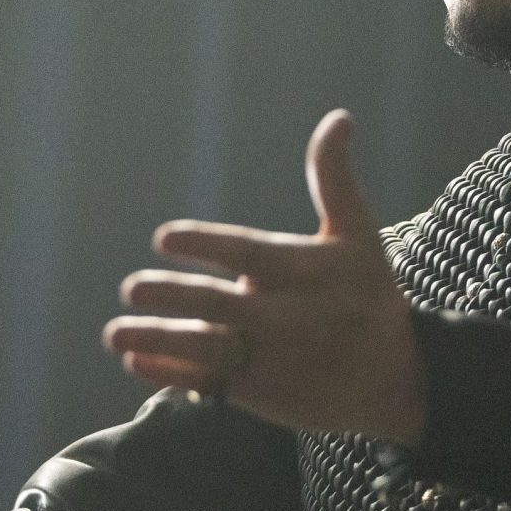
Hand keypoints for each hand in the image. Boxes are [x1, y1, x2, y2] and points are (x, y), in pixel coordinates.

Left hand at [103, 110, 427, 444]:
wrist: (396, 380)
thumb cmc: (368, 295)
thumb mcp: (358, 235)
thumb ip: (333, 178)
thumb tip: (338, 117)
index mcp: (304, 272)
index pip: (249, 254)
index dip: (207, 245)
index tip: (164, 237)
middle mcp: (286, 316)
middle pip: (221, 307)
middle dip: (174, 298)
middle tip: (131, 287)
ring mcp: (272, 358)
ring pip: (208, 350)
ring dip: (160, 341)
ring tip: (114, 333)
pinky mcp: (263, 393)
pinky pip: (211, 384)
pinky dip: (173, 375)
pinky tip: (137, 362)